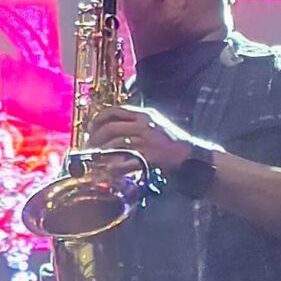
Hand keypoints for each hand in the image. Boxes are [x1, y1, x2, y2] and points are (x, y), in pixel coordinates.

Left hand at [87, 104, 202, 177]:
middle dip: (96, 138)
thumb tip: (113, 128)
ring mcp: (147, 141)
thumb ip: (136, 123)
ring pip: (116, 144)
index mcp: (144, 115)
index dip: (99, 119)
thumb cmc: (171, 141)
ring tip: (96, 159)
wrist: (190, 155)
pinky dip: (115, 166)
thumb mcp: (154, 124)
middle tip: (90, 147)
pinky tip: (110, 169)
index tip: (90, 128)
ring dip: (102, 153)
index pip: (115, 110)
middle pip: (111, 128)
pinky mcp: (149, 157)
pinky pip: (127, 162)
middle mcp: (144, 125)